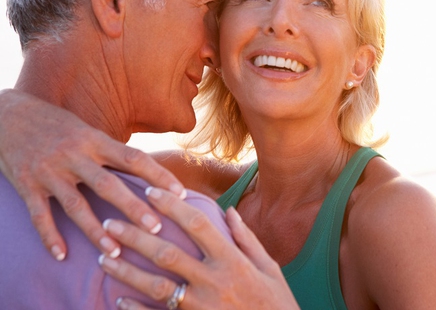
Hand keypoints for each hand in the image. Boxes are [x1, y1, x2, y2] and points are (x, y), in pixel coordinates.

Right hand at [0, 88, 185, 259]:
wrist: (7, 114)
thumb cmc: (55, 124)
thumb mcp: (86, 130)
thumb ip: (110, 150)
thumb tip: (143, 168)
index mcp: (94, 140)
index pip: (134, 158)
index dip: (158, 176)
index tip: (180, 194)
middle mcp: (74, 155)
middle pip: (109, 185)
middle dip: (134, 208)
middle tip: (156, 229)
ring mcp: (50, 171)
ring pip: (77, 205)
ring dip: (96, 230)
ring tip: (115, 251)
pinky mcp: (26, 184)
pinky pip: (40, 214)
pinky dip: (50, 236)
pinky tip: (62, 254)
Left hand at [100, 188, 298, 309]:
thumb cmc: (276, 303)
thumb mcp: (269, 267)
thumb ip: (246, 239)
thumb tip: (228, 212)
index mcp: (233, 261)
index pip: (197, 224)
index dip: (172, 206)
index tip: (150, 191)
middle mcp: (214, 282)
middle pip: (167, 254)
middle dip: (135, 236)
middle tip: (109, 222)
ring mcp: (202, 307)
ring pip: (156, 287)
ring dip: (126, 272)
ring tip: (104, 257)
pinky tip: (118, 300)